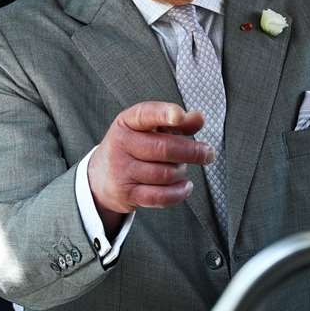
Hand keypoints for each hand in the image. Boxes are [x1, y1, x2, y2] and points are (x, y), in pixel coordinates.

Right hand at [88, 102, 213, 234]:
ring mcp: (122, 170)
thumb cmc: (132, 147)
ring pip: (164, 174)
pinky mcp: (127, 193)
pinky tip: (185, 186)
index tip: (180, 116)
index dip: (164, 114)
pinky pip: (159, 196)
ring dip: (181, 172)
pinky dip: (178, 193)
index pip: (146, 114)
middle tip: (208, 153)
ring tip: (183, 169)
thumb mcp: (148, 129)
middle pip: (163, 148)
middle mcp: (121, 144)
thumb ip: (176, 122)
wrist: (100, 176)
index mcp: (127, 122)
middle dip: (192, 152)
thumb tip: (198, 118)